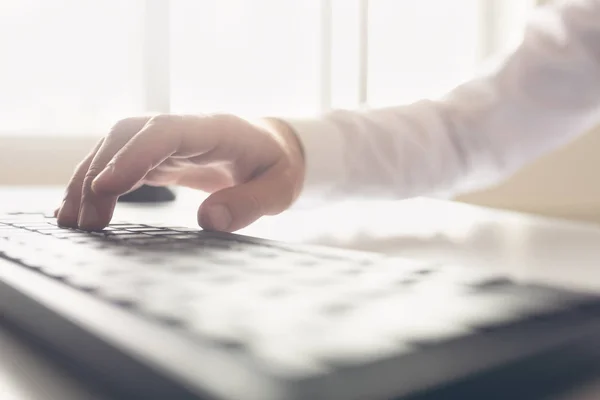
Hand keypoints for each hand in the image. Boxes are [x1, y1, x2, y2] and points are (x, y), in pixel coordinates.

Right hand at [56, 114, 304, 231]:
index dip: (134, 156)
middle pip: (129, 134)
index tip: (106, 187)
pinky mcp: (160, 155)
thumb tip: (210, 221)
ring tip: (72, 221)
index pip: (167, 133)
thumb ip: (251, 203)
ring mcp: (169, 140)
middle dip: (100, 172)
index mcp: (218, 130)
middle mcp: (186, 128)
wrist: (274, 149)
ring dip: (89, 179)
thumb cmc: (279, 166)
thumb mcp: (281, 188)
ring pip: (116, 146)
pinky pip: (121, 161)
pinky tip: (80, 208)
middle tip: (86, 221)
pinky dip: (97, 182)